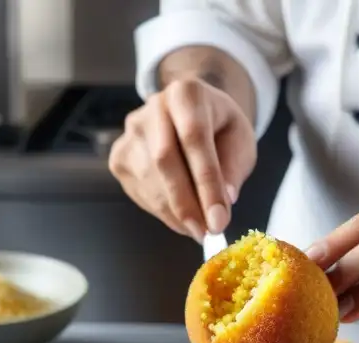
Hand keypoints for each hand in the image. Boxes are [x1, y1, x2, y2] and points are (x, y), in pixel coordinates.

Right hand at [109, 78, 256, 240]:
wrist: (191, 114)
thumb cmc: (219, 128)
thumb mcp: (240, 140)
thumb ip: (234, 168)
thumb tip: (224, 201)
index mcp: (186, 93)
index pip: (194, 137)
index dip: (207, 183)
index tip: (219, 220)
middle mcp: (152, 108)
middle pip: (164, 159)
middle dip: (186, 203)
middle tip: (206, 233)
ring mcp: (130, 133)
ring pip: (150, 180)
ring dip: (176, 213)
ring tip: (199, 228)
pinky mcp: (119, 157)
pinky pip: (140, 192)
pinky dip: (163, 213)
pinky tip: (181, 216)